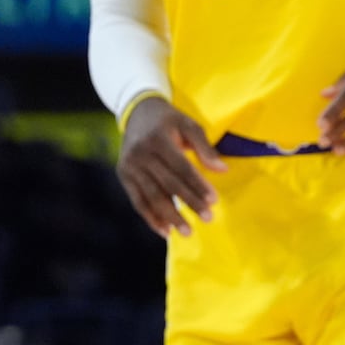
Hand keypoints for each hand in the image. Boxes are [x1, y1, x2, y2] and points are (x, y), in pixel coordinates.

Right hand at [117, 96, 225, 237]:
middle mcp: (141, 153)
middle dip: (189, 203)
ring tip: (188, 231)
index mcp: (158, 139)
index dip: (197, 185)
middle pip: (168, 184)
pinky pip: (137, 201)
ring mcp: (129, 166)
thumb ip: (205, 147)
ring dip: (170, 216)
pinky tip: (165, 231)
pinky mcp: (123, 175)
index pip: (181, 167)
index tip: (214, 201)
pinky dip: (151, 217)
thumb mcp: (189, 125)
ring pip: (152, 196)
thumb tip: (222, 170)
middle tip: (208, 218)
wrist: (137, 112)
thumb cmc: (169, 121)